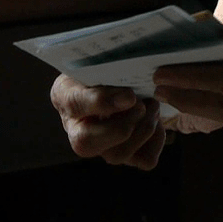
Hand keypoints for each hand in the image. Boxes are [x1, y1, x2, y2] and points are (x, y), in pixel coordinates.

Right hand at [49, 74, 171, 169]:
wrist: (120, 78)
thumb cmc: (107, 69)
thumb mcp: (99, 61)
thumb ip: (105, 70)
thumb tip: (128, 95)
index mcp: (65, 98)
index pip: (74, 105)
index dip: (102, 102)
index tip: (129, 96)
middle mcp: (77, 130)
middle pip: (86, 145)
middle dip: (120, 126)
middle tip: (142, 105)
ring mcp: (102, 148)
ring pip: (117, 156)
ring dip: (142, 130)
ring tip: (153, 106)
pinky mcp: (128, 155)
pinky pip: (144, 160)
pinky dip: (156, 140)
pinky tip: (156, 120)